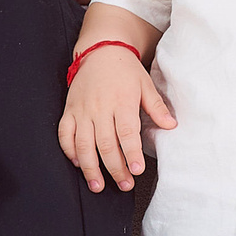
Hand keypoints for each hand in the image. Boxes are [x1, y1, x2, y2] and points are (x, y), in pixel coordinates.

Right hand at [59, 45, 175, 192]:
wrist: (101, 50)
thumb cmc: (125, 69)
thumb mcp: (145, 84)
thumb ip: (157, 107)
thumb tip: (171, 125)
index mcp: (122, 101)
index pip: (126, 132)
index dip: (131, 153)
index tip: (137, 169)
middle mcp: (100, 107)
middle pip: (105, 144)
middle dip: (115, 168)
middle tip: (125, 184)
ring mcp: (82, 110)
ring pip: (83, 144)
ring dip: (90, 168)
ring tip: (99, 185)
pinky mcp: (70, 110)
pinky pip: (65, 134)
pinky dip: (69, 151)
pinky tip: (78, 164)